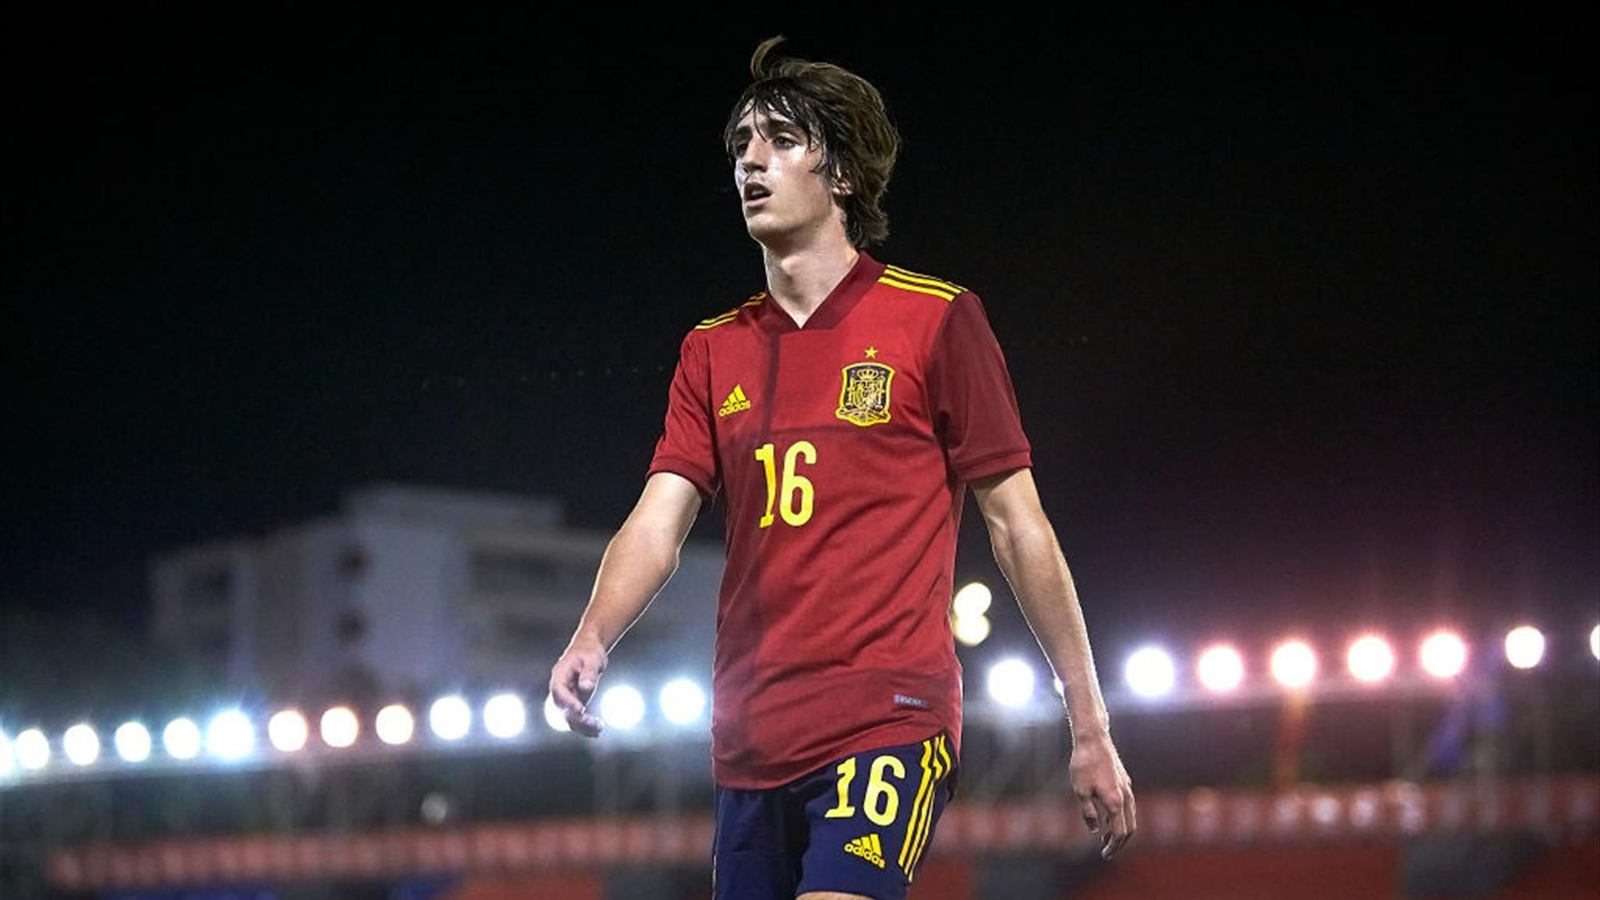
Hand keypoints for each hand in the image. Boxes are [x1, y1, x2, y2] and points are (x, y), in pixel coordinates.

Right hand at [549, 636, 607, 736]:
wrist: (589, 650)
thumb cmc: (589, 651)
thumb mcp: (592, 659)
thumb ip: (588, 673)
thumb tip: (585, 687)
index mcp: (559, 675)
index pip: (558, 691)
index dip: (567, 702)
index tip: (580, 709)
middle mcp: (560, 689)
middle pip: (561, 709)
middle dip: (577, 718)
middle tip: (595, 723)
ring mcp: (567, 697)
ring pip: (568, 717)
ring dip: (582, 726)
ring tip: (599, 728)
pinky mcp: (575, 702)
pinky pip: (576, 718)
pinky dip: (585, 726)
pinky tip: (598, 730)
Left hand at [1069, 728, 1135, 858]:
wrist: (1093, 739)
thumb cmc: (1084, 764)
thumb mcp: (1080, 791)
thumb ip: (1089, 812)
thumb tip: (1094, 830)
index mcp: (1115, 802)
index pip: (1119, 832)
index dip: (1113, 846)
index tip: (1104, 854)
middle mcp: (1126, 796)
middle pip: (1129, 828)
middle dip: (1119, 842)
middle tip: (1107, 851)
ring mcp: (1127, 788)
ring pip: (1130, 816)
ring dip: (1120, 829)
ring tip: (1105, 837)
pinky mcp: (1124, 781)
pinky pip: (1127, 805)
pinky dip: (1120, 817)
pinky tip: (1105, 818)